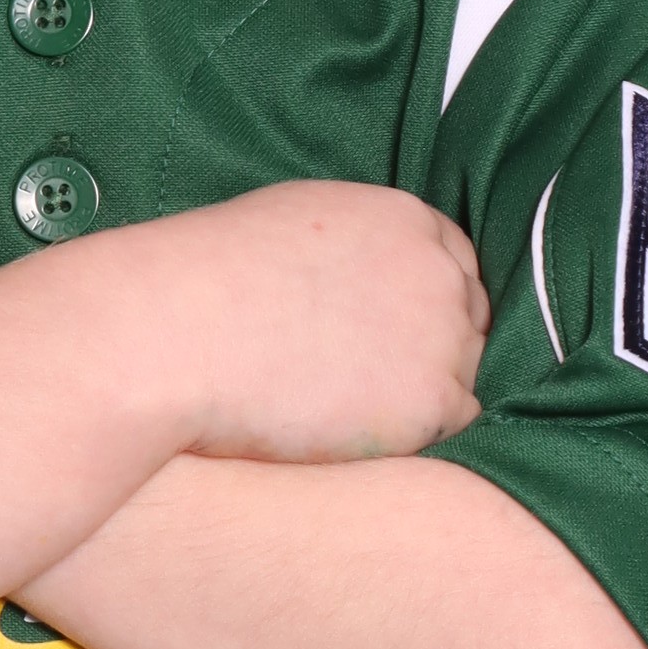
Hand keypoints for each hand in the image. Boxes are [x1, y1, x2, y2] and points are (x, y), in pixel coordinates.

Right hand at [100, 181, 489, 463]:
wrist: (179, 334)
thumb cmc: (210, 278)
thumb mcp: (295, 222)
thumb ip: (354, 243)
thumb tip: (362, 278)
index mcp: (405, 219)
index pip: (453, 262)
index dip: (425, 301)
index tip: (391, 330)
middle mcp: (437, 271)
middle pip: (468, 317)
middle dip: (432, 345)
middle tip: (371, 377)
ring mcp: (442, 335)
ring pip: (462, 373)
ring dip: (421, 391)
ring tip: (349, 404)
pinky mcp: (430, 400)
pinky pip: (452, 423)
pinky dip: (415, 430)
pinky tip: (358, 427)